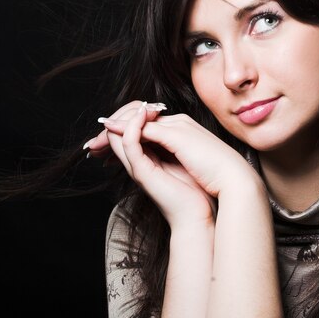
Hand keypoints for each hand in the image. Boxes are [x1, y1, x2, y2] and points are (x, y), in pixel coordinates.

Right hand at [87, 101, 217, 228]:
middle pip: (120, 130)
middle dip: (124, 114)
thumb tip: (161, 117)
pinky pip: (129, 144)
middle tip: (143, 105)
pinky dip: (132, 127)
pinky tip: (143, 116)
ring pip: (119, 134)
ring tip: (144, 107)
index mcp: (150, 154)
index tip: (149, 105)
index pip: (130, 129)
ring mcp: (139, 166)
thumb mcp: (183, 153)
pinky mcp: (142, 171)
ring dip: (128, 116)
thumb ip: (169, 138)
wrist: (199, 212)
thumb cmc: (197, 185)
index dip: (133, 115)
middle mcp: (140, 160)